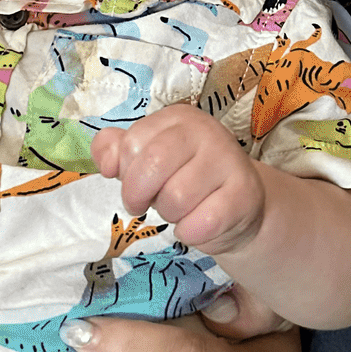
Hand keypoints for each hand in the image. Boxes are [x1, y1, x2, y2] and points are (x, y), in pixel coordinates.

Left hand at [93, 108, 266, 258]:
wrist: (237, 206)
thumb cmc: (184, 179)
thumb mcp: (146, 159)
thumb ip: (116, 151)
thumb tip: (106, 162)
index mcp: (177, 118)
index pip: (131, 143)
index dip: (125, 173)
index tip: (136, 182)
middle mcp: (206, 130)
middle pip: (152, 165)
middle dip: (138, 195)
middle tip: (145, 204)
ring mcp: (229, 160)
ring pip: (175, 198)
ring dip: (169, 215)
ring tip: (180, 210)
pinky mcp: (244, 193)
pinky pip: (200, 223)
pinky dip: (190, 233)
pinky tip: (199, 224)